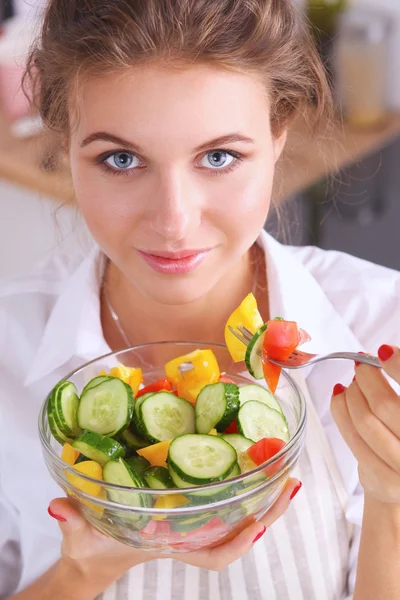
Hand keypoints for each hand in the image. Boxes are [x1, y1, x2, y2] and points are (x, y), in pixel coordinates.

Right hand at [48, 477, 300, 593]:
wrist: (94, 551)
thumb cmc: (91, 545)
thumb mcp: (79, 535)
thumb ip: (71, 520)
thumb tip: (59, 507)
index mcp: (168, 542)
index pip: (209, 555)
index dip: (235, 544)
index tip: (256, 528)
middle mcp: (186, 531)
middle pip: (236, 531)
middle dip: (266, 512)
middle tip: (291, 485)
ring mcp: (188, 518)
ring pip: (235, 513)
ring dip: (262, 496)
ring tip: (286, 470)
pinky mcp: (184, 503)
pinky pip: (220, 497)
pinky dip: (240, 482)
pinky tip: (252, 461)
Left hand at [331, 345, 399, 504]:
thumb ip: (399, 381)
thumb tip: (383, 354)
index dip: (399, 366)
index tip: (383, 352)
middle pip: (384, 404)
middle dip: (367, 378)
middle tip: (363, 366)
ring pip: (364, 420)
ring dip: (352, 394)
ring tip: (353, 383)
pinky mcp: (384, 479)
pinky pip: (351, 437)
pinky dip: (340, 410)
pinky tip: (341, 397)